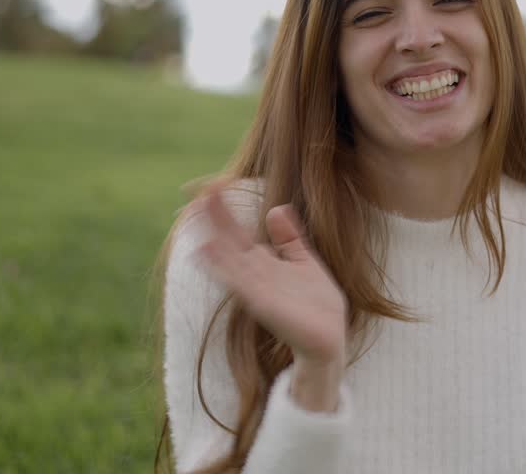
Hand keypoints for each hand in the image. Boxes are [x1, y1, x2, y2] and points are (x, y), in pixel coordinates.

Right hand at [195, 183, 348, 368]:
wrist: (328, 340)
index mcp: (264, 264)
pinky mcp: (263, 304)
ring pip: (230, 259)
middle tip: (199, 193)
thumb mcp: (304, 261)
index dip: (226, 212)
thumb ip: (290, 238)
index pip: (239, 233)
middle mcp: (256, 275)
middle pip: (230, 242)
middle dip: (216, 219)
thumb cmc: (315, 305)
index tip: (213, 185)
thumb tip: (276, 207)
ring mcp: (257, 290)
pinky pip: (240, 282)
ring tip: (197, 217)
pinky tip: (209, 252)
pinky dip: (224, 267)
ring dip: (214, 239)